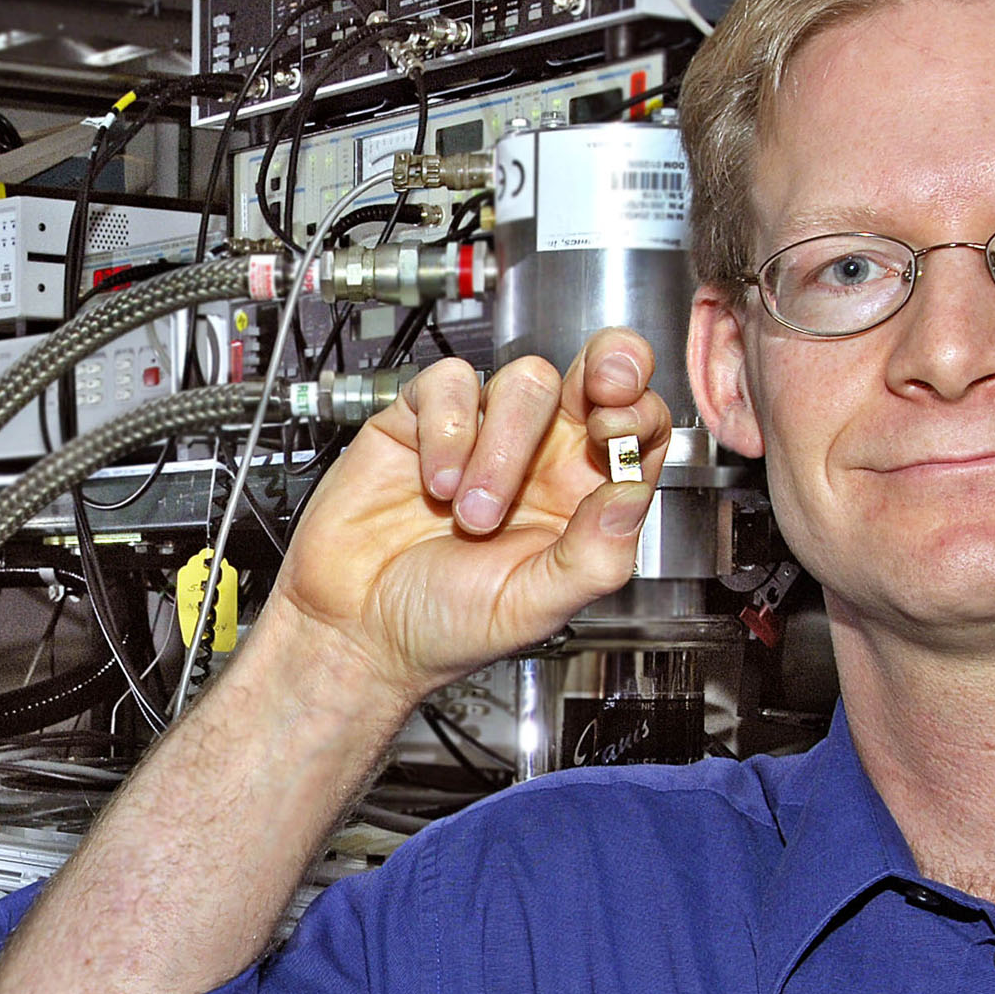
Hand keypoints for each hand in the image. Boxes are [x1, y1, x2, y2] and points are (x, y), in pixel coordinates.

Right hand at [271, 327, 671, 700]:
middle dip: (613, 364)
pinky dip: (447, 430)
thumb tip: (636, 493)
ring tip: (470, 513)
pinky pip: (451, 383)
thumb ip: (594, 555)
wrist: (355, 629)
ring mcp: (484, 434)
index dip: (639, 416)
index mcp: (581, 501)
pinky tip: (433, 483)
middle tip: (606, 386)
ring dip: (503, 447)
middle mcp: (542, 459)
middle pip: (598, 374)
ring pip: (526, 380)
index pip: (638, 431)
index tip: (616, 435)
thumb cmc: (444, 626)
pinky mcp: (423, 419)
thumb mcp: (533, 607)